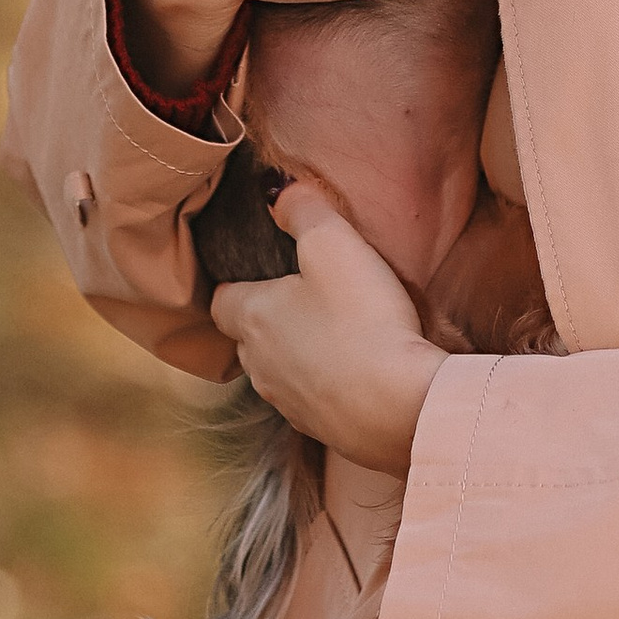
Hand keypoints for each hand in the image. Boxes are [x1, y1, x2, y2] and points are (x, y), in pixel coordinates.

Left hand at [213, 185, 447, 474]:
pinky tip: (357, 372)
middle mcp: (259, 364)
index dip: (238, 284)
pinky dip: (325, 384)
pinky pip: (312, 399)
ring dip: (297, 354)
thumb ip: (302, 208)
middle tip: (305, 298)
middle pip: (248, 338)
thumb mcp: (334, 243)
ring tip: (334, 334)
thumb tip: (275, 189)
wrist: (398, 406)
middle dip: (268, 319)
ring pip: (278, 371)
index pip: (221, 300)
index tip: (263, 272)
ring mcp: (287, 402)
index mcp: (252, 317)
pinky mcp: (320, 428)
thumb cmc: (361, 318)